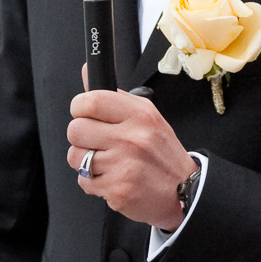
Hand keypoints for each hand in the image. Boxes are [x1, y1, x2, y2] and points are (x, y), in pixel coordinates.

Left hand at [67, 85, 194, 230]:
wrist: (185, 191)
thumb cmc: (162, 153)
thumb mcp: (148, 117)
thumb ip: (116, 98)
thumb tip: (86, 71)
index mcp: (140, 115)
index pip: (91, 101)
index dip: (80, 108)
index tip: (84, 114)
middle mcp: (132, 138)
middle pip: (76, 130)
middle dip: (81, 138)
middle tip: (97, 142)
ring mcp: (123, 165)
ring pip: (75, 157)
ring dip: (85, 162)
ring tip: (106, 163)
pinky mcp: (116, 190)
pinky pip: (84, 181)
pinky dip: (93, 183)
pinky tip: (112, 179)